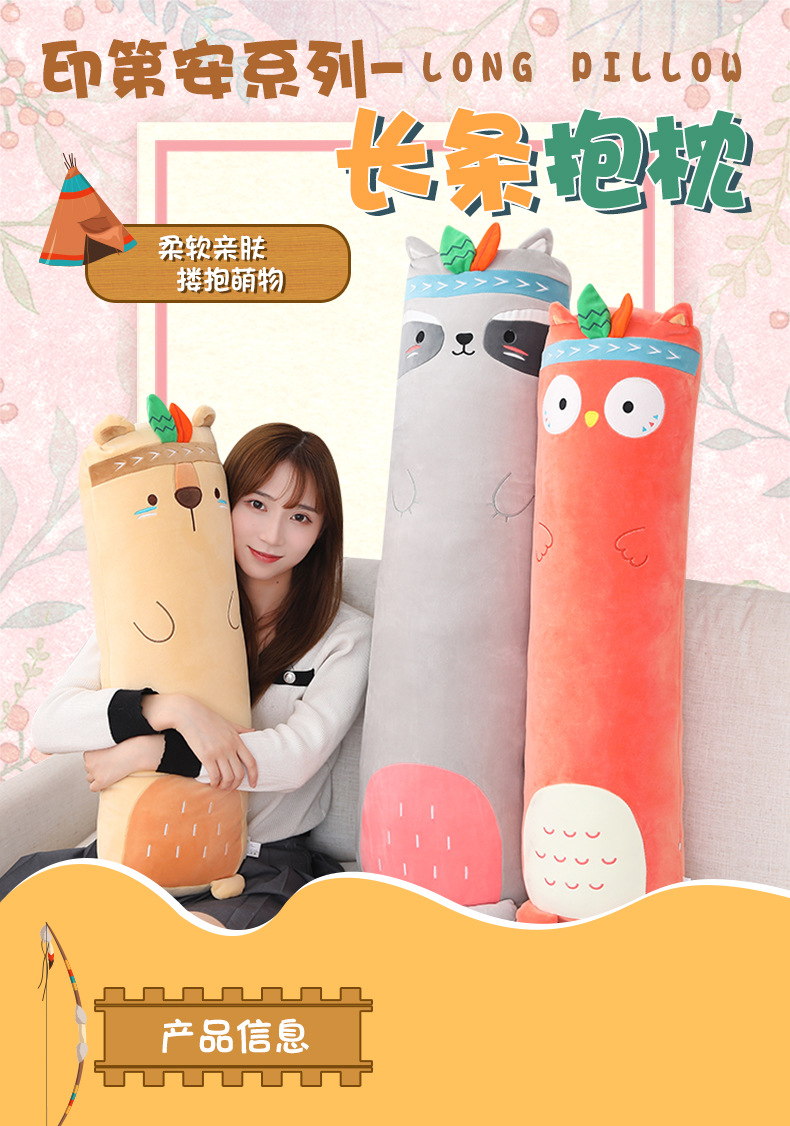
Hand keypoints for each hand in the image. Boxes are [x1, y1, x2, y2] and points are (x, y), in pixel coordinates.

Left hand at [84, 734, 163, 791]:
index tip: (105, 759)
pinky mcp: (100, 781)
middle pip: (88, 769)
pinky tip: (107, 781)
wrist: (133, 753)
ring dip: (97, 777)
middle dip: (96, 768)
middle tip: (108, 765)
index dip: (96, 760)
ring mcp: (94, 773)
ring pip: (89, 778)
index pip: (87, 759)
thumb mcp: (108, 744)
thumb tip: (97, 759)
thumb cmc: (124, 746)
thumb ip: (99, 751)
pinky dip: (99, 786)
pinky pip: (93, 787)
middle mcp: (88, 763)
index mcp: (88, 753)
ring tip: (109, 773)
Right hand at [143, 694, 257, 789]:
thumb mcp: (229, 723)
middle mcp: (230, 747)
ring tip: (220, 786)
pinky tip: (212, 783)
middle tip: (230, 787)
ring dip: (225, 786)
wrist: (189, 714)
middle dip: (236, 784)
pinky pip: (215, 776)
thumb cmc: (208, 718)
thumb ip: (241, 730)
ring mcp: (219, 752)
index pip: (251, 762)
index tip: (253, 784)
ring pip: (228, 778)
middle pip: (239, 774)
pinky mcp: (206, 756)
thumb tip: (253, 731)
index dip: (254, 775)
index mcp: (237, 740)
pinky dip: (214, 783)